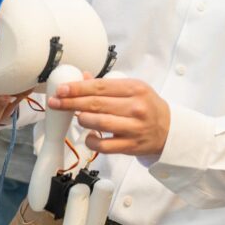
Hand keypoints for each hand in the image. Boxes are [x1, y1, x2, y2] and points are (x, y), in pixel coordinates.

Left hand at [47, 78, 169, 155]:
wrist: (169, 130)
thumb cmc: (147, 106)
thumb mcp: (133, 89)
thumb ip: (107, 85)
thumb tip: (81, 78)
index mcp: (135, 89)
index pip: (100, 86)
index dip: (78, 88)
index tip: (62, 89)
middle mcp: (135, 107)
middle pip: (96, 104)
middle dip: (71, 103)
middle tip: (55, 102)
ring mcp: (133, 128)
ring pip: (99, 123)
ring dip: (82, 120)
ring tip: (77, 117)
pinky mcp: (131, 146)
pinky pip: (104, 146)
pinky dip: (92, 141)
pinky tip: (90, 136)